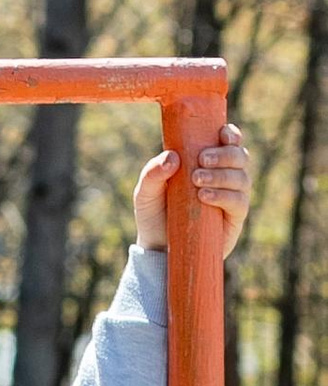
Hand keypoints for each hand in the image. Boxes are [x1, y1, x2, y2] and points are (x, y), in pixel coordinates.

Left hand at [134, 123, 249, 256]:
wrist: (156, 249)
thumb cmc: (154, 215)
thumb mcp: (145, 193)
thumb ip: (152, 173)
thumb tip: (172, 157)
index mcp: (209, 164)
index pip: (230, 143)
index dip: (231, 135)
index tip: (221, 134)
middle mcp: (225, 178)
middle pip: (241, 157)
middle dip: (225, 155)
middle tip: (202, 160)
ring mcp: (232, 198)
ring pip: (242, 178)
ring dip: (222, 175)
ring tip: (197, 180)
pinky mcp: (233, 219)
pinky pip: (239, 203)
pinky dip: (224, 196)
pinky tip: (204, 197)